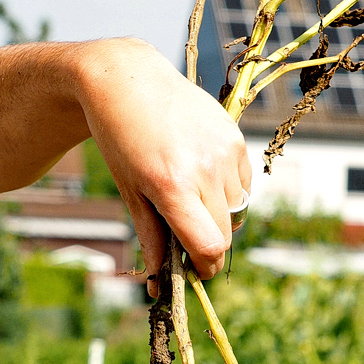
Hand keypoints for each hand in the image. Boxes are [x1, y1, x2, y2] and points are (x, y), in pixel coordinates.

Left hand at [75, 38, 251, 282]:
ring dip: (219, 217)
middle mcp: (205, 170)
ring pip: (237, 210)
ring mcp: (225, 152)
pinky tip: (202, 176)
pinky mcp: (236, 138)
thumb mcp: (129, 191)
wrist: (128, 80)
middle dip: (209, 247)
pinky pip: (243, 184)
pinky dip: (228, 192)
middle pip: (226, 234)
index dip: (204, 267)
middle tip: (187, 243)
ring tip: (190, 199)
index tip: (193, 271)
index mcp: (172, 186)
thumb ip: (151, 237)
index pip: (209, 246)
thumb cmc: (120, 139)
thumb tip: (160, 283)